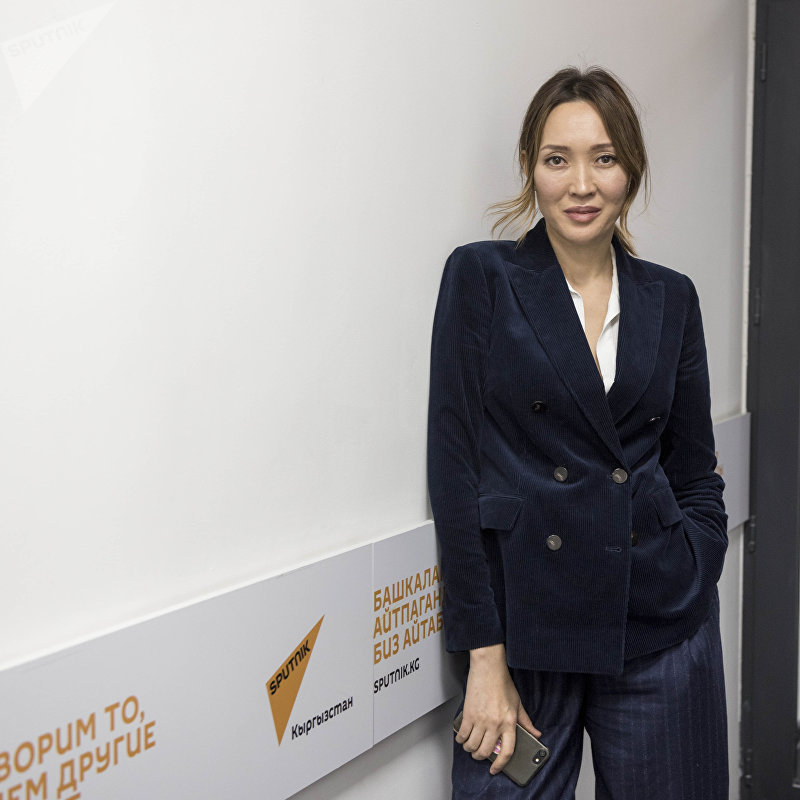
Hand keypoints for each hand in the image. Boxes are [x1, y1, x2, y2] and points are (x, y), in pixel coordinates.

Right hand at [454, 643, 539, 775]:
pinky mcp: (468, 714)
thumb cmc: (502, 682)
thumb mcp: (518, 703)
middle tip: (479, 755)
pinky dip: (461, 740)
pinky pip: (463, 734)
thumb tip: (536, 733)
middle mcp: (495, 724)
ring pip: (472, 745)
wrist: (488, 667)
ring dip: (470, 749)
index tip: (495, 770)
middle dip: (480, 757)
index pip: (506, 751)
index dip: (500, 765)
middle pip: (485, 751)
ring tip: (470, 746)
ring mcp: (481, 720)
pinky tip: (462, 738)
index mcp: (509, 722)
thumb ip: (526, 721)